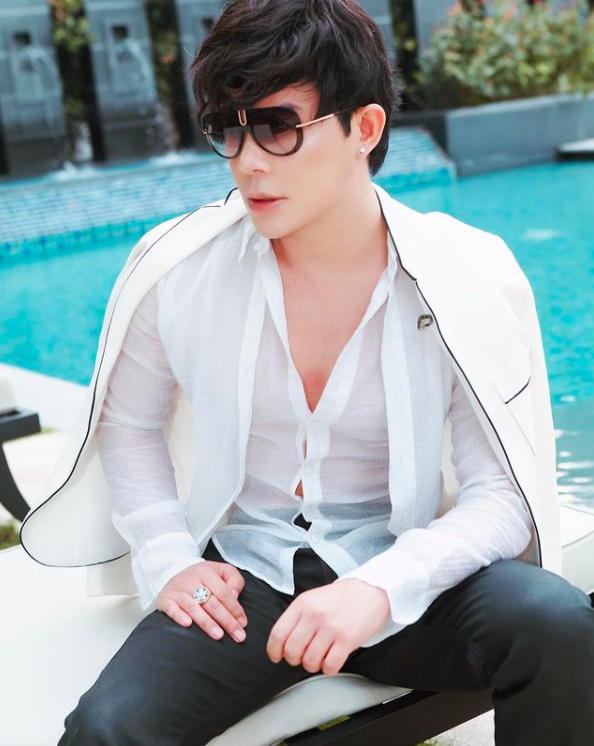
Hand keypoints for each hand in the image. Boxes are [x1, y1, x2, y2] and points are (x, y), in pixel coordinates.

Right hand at [156, 560, 248, 642]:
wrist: (176, 572)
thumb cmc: (204, 577)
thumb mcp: (222, 571)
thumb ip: (234, 581)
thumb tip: (235, 597)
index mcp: (207, 572)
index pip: (224, 593)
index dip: (235, 609)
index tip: (243, 624)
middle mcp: (191, 580)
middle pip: (212, 603)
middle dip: (226, 621)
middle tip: (238, 637)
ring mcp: (177, 590)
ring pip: (194, 608)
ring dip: (207, 623)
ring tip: (219, 636)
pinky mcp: (165, 599)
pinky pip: (171, 609)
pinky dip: (179, 616)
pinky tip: (188, 625)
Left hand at [266, 579, 390, 675]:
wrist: (371, 591)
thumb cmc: (341, 597)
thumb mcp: (313, 598)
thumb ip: (297, 616)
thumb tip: (282, 641)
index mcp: (303, 604)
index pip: (278, 634)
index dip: (274, 651)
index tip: (277, 656)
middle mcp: (315, 615)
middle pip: (292, 651)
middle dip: (295, 660)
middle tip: (302, 656)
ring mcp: (331, 628)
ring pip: (309, 662)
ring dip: (312, 665)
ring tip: (319, 657)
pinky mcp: (347, 639)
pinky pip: (329, 666)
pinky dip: (328, 669)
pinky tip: (332, 661)